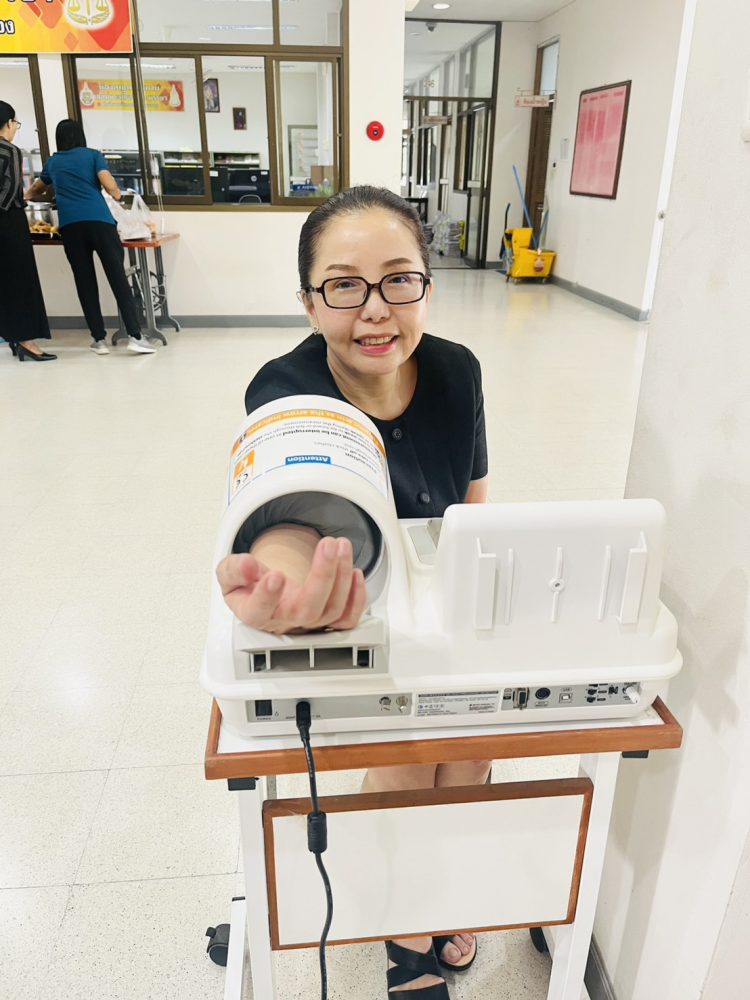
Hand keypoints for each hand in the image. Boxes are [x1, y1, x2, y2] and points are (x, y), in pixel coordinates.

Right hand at [216, 536, 366, 634]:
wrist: (265, 592)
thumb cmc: (248, 586)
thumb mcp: (229, 573)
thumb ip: (233, 569)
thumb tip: (246, 566)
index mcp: (256, 612)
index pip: (259, 611)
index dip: (268, 596)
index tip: (275, 575)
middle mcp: (285, 620)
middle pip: (307, 609)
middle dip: (322, 575)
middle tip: (328, 545)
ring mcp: (309, 622)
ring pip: (331, 610)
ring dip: (341, 574)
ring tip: (340, 545)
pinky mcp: (328, 620)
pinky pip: (347, 619)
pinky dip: (357, 599)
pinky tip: (355, 572)